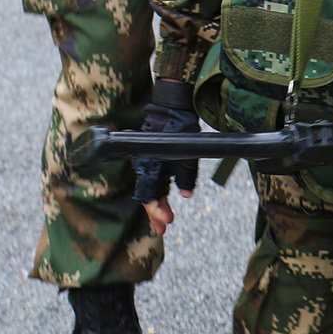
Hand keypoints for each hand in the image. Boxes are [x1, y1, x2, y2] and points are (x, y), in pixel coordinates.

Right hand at [131, 95, 198, 235]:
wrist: (172, 105)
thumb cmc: (179, 124)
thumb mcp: (187, 151)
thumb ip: (186, 175)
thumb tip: (186, 196)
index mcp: (150, 164)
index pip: (149, 194)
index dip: (156, 210)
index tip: (167, 221)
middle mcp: (145, 165)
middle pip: (148, 195)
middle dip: (155, 213)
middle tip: (163, 229)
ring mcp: (148, 161)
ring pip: (150, 188)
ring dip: (157, 204)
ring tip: (164, 220)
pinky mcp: (154, 158)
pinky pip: (154, 178)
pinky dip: (159, 191)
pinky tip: (165, 200)